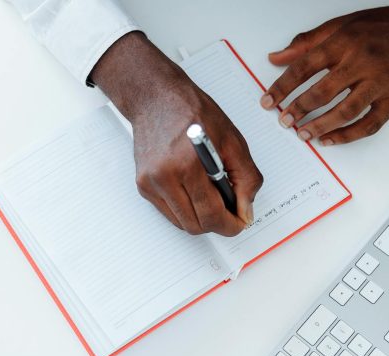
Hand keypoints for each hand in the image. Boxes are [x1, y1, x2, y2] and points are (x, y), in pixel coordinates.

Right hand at [91, 32, 262, 235]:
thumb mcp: (232, 140)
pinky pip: (169, 213)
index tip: (240, 222)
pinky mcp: (143, 186)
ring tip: (213, 197)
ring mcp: (150, 184)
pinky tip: (194, 191)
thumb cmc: (191, 111)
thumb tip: (246, 210)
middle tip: (231, 212)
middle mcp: (163, 177)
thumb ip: (246, 178)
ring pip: (182, 223)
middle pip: (195, 225)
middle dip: (217, 224)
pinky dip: (186, 209)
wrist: (155, 97)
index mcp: (187, 164)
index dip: (230, 225)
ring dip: (201, 218)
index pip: (211, 214)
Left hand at [261, 0, 388, 145]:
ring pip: (345, 111)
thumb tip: (275, 58)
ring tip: (302, 134)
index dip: (282, 87)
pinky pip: (369, 124)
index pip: (305, 67)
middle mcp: (363, 61)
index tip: (267, 101)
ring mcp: (381, 81)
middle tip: (284, 121)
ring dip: (320, 126)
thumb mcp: (343, 25)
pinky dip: (347, 136)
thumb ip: (307, 43)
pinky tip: (329, 140)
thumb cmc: (385, 26)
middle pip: (323, 91)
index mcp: (345, 41)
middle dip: (298, 109)